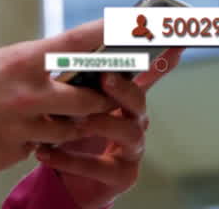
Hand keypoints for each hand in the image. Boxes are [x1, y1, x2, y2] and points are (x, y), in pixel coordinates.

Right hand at [0, 20, 118, 174]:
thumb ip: (27, 66)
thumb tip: (53, 66)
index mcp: (23, 62)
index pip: (78, 43)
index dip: (108, 35)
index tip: (128, 26)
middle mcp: (30, 94)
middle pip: (90, 98)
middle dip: (102, 99)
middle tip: (107, 94)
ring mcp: (25, 127)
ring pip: (72, 129)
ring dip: (73, 124)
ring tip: (60, 116)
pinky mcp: (16, 153)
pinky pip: (42, 147)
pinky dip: (41, 142)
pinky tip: (23, 134)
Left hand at [36, 47, 184, 208]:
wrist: (64, 177)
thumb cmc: (71, 132)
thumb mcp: (70, 98)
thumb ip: (77, 74)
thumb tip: (69, 43)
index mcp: (125, 97)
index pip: (147, 73)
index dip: (162, 58)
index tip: (173, 41)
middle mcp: (135, 120)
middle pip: (139, 100)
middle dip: (124, 88)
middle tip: (106, 78)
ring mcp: (132, 148)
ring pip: (129, 132)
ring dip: (104, 123)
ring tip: (78, 120)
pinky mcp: (121, 175)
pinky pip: (101, 166)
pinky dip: (72, 158)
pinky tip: (46, 152)